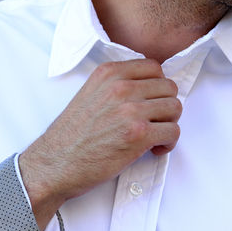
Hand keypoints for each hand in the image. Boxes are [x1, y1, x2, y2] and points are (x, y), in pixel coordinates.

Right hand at [19, 59, 181, 229]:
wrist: (56, 163)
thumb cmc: (71, 135)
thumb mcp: (89, 94)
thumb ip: (116, 85)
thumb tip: (148, 89)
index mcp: (108, 74)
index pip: (154, 67)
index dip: (157, 87)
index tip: (151, 102)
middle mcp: (120, 87)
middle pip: (168, 87)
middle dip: (165, 106)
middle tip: (154, 122)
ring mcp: (130, 110)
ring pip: (175, 108)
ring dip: (168, 124)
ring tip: (154, 136)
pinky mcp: (138, 134)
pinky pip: (173, 132)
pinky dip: (168, 143)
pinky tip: (154, 149)